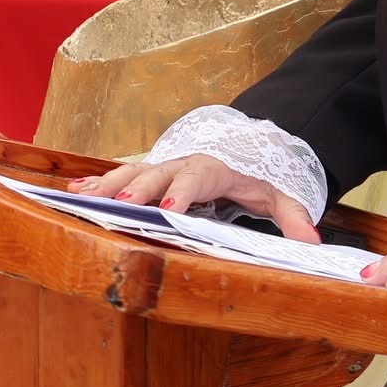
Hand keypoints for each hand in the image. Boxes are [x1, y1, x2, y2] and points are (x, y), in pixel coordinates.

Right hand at [66, 154, 321, 242]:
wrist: (244, 146)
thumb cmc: (257, 175)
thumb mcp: (279, 193)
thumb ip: (293, 215)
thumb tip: (312, 240)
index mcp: (214, 169)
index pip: (198, 178)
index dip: (184, 193)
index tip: (170, 210)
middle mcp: (183, 163)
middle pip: (158, 174)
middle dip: (138, 189)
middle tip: (120, 206)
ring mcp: (163, 166)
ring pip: (133, 171)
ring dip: (108, 185)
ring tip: (82, 198)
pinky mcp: (149, 172)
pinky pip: (121, 174)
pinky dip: (98, 183)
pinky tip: (73, 193)